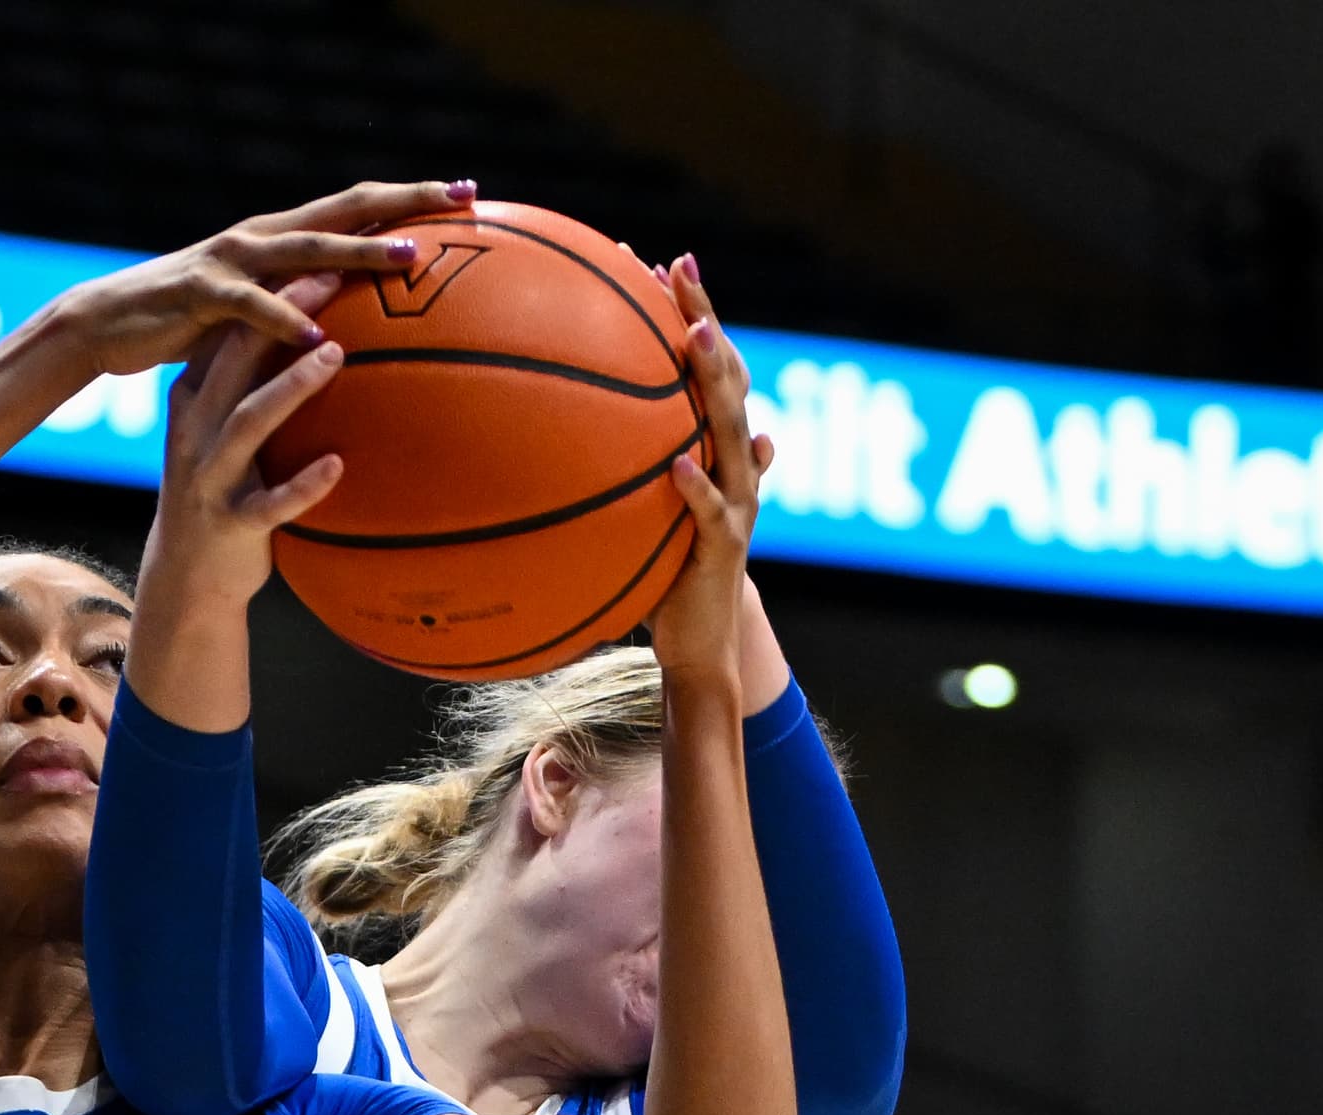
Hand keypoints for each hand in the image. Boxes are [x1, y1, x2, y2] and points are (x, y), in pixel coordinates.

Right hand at [50, 180, 476, 378]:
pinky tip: (316, 335)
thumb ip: (300, 303)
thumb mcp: (253, 315)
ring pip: (305, 253)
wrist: (103, 327)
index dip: (410, 197)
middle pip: (343, 211)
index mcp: (278, 240)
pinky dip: (282, 321)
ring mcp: (230, 267)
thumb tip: (355, 316)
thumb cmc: (185, 328)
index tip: (469, 194)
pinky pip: (249, 313)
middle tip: (460, 196)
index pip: (356, 208)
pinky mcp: (200, 303)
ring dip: (358, 253)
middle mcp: (259, 241)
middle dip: (403, 201)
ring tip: (407, 258)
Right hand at [143, 279, 351, 611]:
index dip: (274, 285)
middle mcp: (196, 428)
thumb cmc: (228, 494)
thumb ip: (255, 385)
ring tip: (335, 353)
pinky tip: (338, 466)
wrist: (187, 579)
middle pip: (238, 355)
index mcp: (197, 398)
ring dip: (292, 384)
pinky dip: (304, 484)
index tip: (321, 245)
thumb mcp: (232, 432)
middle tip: (336, 274)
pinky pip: (269, 503)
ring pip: (249, 420)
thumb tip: (309, 332)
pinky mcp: (228, 523)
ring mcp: (209, 476)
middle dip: (284, 311)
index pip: (234, 326)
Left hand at [646, 257, 768, 694]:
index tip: (658, 262)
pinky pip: (711, 514)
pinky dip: (697, 489)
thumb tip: (586, 422)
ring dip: (715, 382)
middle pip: (727, 379)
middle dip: (706, 320)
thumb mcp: (648, 509)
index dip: (688, 314)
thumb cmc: (667, 572)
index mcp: (715, 450)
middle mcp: (734, 465)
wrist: (703, 644)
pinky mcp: (724, 550)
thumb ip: (630, 464)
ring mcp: (735, 504)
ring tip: (694, 337)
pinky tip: (677, 465)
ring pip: (733, 431)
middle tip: (681, 268)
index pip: (706, 368)